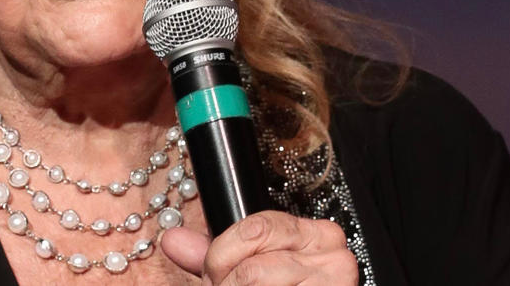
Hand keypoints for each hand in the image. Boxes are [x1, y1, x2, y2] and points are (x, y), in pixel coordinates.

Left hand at [161, 211, 357, 284]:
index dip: (221, 258)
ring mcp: (336, 281)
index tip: (215, 276)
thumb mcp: (250, 270)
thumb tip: (172, 239)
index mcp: (316, 234)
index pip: (255, 228)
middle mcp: (333, 256)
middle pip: (253, 269)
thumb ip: (213, 256)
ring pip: (256, 282)